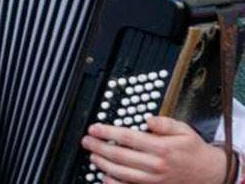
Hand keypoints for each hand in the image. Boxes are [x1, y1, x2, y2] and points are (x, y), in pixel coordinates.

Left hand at [81, 116, 227, 183]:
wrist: (210, 174)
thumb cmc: (193, 151)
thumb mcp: (184, 131)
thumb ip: (164, 123)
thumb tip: (147, 119)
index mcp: (162, 148)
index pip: (127, 138)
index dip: (107, 132)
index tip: (94, 128)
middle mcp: (156, 165)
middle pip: (120, 156)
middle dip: (99, 147)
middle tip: (87, 141)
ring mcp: (154, 180)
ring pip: (121, 173)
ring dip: (103, 164)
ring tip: (93, 155)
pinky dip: (114, 183)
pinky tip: (105, 176)